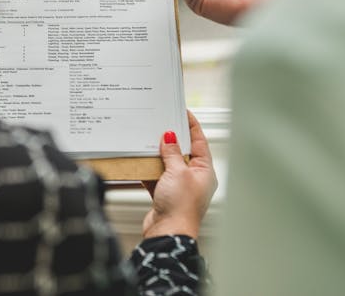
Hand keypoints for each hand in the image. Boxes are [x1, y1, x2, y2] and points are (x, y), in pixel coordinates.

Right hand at [142, 111, 216, 238]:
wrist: (168, 233)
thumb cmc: (181, 207)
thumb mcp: (177, 172)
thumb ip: (172, 153)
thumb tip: (169, 136)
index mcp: (205, 171)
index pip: (199, 142)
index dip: (191, 126)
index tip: (183, 112)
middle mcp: (193, 178)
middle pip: (182, 152)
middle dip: (171, 140)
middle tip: (162, 124)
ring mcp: (179, 187)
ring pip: (167, 164)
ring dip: (157, 155)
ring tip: (148, 141)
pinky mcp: (164, 194)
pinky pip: (156, 176)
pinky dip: (148, 170)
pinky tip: (140, 163)